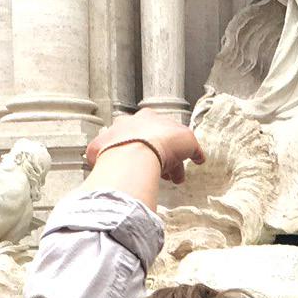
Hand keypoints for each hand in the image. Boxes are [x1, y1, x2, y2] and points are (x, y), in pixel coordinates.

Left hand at [87, 112, 204, 184]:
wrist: (136, 155)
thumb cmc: (161, 143)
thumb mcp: (189, 141)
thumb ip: (193, 148)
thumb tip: (198, 155)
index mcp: (149, 117)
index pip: (163, 132)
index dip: (174, 148)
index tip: (178, 161)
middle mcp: (128, 123)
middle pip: (146, 143)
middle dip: (160, 160)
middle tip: (169, 175)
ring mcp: (112, 136)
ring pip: (127, 152)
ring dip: (141, 166)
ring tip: (152, 181)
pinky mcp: (99, 151)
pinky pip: (106, 160)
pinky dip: (114, 170)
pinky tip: (123, 178)